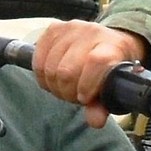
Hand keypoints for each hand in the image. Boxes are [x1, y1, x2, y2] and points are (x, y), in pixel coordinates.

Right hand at [34, 20, 150, 125]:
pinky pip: (38, 61)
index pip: (96, 61)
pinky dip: (42, 76)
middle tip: (74, 96)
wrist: (108, 42)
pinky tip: (53, 78)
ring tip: (65, 87)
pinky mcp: (53, 28)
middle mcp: (91, 32)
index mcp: (112, 46)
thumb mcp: (112, 88)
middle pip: (67, 70)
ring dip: (54, 86)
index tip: (85, 98)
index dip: (86, 85)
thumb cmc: (110, 69)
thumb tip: (95, 122)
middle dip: (67, 92)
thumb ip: (102, 106)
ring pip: (50, 68)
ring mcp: (71, 28)